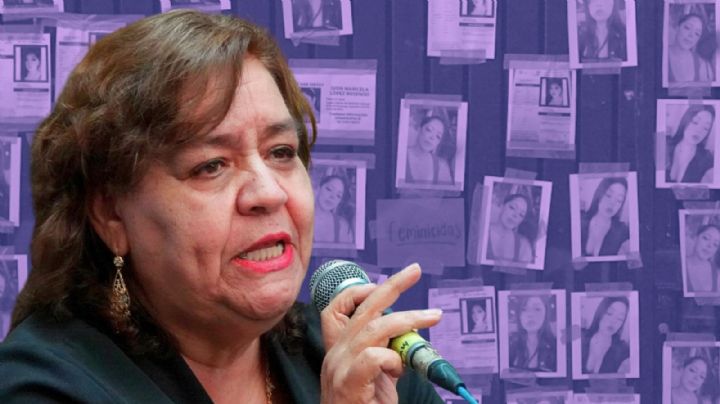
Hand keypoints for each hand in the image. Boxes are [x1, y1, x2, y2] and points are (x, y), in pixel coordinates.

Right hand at [319, 263, 442, 403]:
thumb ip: (385, 359)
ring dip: (408, 319)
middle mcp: (335, 355)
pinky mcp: (348, 384)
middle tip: (415, 271)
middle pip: (362, 308)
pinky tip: (399, 370)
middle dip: (392, 286)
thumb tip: (405, 342)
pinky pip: (373, 357)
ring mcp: (339, 368)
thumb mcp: (375, 382)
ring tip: (433, 316)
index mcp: (339, 352)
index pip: (337, 309)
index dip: (360, 293)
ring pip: (374, 328)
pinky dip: (392, 359)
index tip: (386, 286)